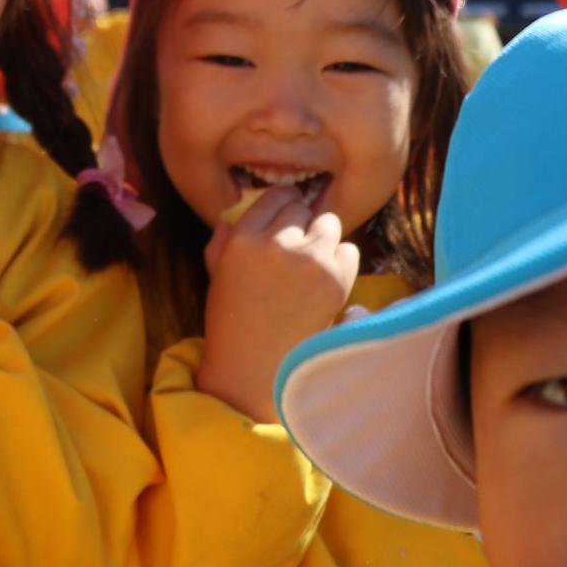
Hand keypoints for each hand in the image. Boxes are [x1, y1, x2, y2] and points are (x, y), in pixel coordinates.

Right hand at [195, 185, 359, 422]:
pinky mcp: (335, 279)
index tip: (287, 214)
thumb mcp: (216, 276)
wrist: (256, 369)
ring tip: (314, 260)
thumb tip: (233, 217)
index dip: (283, 204)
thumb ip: (221, 242)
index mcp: (241, 239)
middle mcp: (275, 243)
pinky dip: (341, 260)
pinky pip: (349, 250)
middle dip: (302, 222)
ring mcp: (308, 260)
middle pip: (302, 208)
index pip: (273, 197)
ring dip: (324, 237)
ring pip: (329, 223)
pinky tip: (326, 279)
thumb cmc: (232, 323)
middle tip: (299, 243)